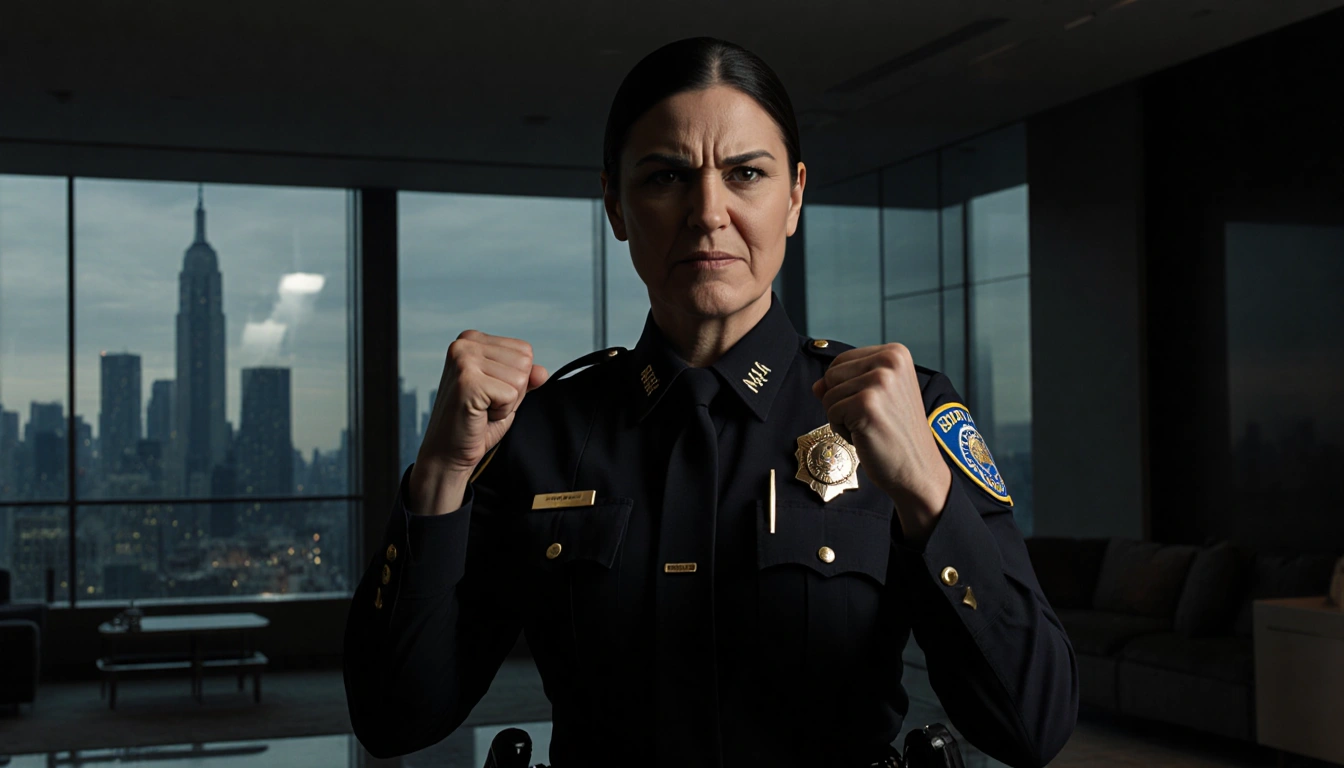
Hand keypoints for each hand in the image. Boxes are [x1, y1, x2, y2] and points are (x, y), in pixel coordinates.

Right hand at [409, 330, 548, 514]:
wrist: (447, 453)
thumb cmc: (475, 423)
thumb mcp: (507, 395)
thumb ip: (525, 378)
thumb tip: (542, 372)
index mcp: (472, 340)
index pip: (524, 351)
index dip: (515, 379)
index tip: (489, 393)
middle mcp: (465, 344)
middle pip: (524, 362)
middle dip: (512, 391)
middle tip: (485, 404)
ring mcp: (464, 360)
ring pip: (519, 379)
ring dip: (506, 403)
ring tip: (481, 409)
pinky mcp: (467, 381)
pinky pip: (510, 394)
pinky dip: (501, 411)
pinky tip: (479, 414)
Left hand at [811, 343, 950, 536]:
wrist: (918, 468)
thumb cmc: (896, 434)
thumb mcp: (875, 398)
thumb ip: (845, 384)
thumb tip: (817, 385)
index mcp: (895, 352)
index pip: (841, 361)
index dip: (847, 388)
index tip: (876, 405)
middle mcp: (890, 360)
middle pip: (831, 374)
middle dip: (842, 400)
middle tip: (873, 418)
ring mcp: (880, 381)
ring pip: (828, 394)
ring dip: (843, 417)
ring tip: (871, 426)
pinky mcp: (867, 404)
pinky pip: (831, 412)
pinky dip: (843, 430)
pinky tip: (867, 435)